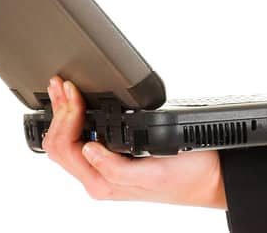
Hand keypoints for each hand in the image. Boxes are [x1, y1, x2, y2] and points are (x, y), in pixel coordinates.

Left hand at [42, 75, 226, 209]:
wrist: (209, 179)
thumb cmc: (187, 177)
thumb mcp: (154, 172)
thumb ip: (117, 168)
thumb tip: (89, 150)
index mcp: (102, 182)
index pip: (66, 147)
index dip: (65, 116)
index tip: (74, 92)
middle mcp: (97, 177)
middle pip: (59, 144)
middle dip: (58, 111)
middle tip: (62, 83)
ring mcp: (102, 169)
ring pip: (66, 143)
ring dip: (61, 114)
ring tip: (62, 89)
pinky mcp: (112, 159)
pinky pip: (80, 143)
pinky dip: (73, 120)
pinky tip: (75, 105)